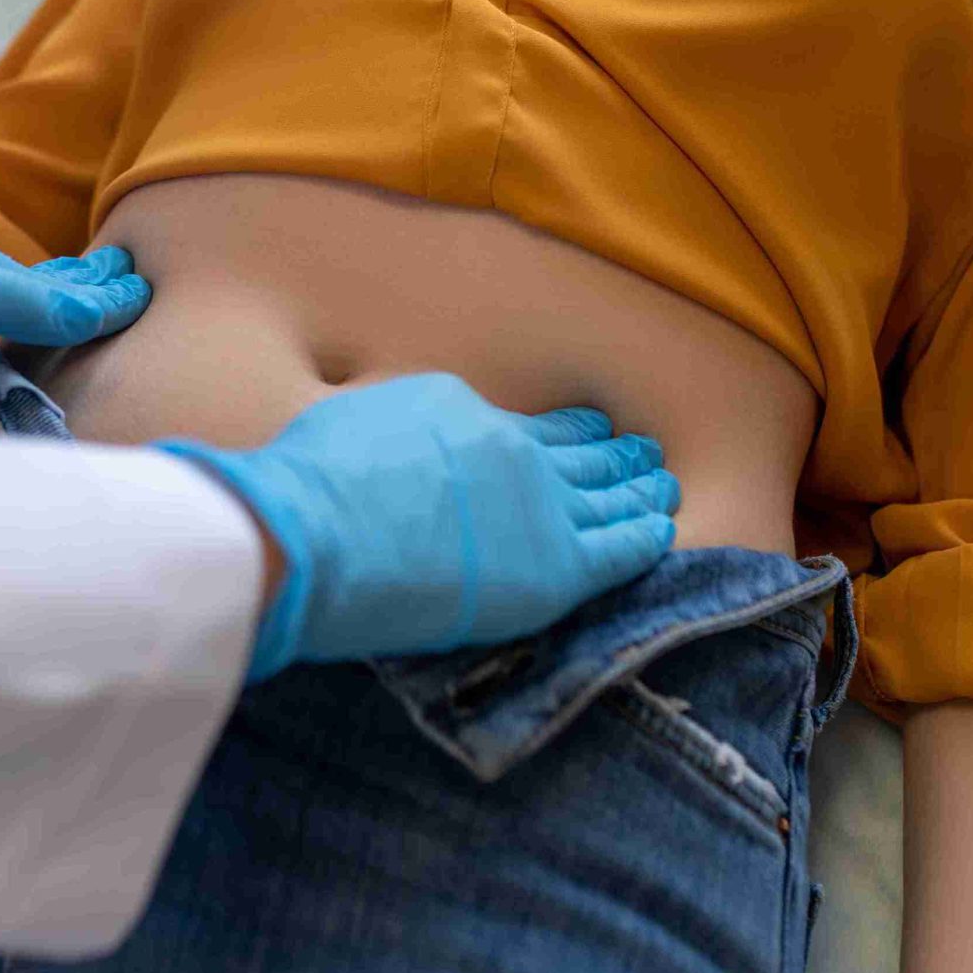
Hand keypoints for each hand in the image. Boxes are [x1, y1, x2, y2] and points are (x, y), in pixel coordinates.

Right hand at [160, 374, 679, 678]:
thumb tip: (382, 449)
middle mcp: (510, 447)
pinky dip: (645, 537)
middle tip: (643, 453)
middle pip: (576, 454)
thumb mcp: (345, 424)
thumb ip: (386, 436)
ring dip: (640, 490)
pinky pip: (618, 549)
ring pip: (608, 496)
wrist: (315, 530)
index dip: (560, 432)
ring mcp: (538, 504)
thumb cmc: (308, 485)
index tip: (584, 432)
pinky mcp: (555, 563)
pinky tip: (664, 531)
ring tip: (664, 486)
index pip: (523, 427)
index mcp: (459, 409)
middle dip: (613, 455)